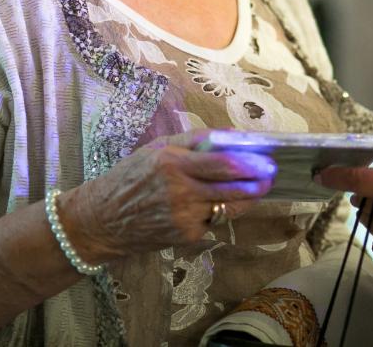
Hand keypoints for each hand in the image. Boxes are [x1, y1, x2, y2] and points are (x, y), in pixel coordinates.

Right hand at [59, 130, 276, 262]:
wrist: (101, 221)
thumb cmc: (130, 177)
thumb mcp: (158, 148)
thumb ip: (196, 140)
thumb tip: (232, 136)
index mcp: (173, 164)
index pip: (224, 164)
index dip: (250, 163)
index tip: (268, 160)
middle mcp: (181, 192)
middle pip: (234, 189)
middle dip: (258, 183)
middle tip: (271, 175)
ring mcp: (185, 218)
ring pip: (230, 208)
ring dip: (247, 198)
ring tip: (256, 188)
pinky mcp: (186, 237)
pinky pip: (214, 221)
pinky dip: (219, 212)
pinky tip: (215, 204)